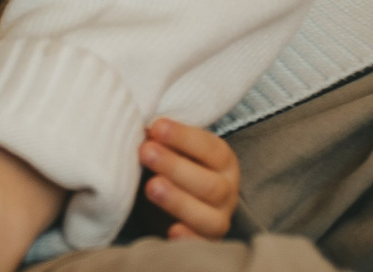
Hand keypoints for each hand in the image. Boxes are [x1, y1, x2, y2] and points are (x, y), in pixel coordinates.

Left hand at [139, 116, 238, 240]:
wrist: (182, 193)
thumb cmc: (176, 161)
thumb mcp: (175, 146)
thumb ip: (163, 138)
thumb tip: (145, 129)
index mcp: (223, 160)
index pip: (210, 148)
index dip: (183, 138)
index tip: (156, 127)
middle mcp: (227, 190)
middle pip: (210, 184)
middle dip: (175, 167)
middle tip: (146, 152)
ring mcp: (219, 218)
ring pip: (209, 217)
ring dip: (178, 201)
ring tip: (151, 187)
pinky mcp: (206, 241)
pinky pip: (202, 244)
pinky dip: (189, 239)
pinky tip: (171, 231)